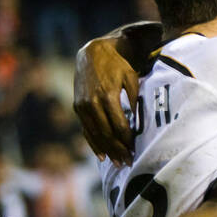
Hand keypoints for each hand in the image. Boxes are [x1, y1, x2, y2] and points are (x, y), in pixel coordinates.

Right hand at [73, 39, 136, 165]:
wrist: (92, 53)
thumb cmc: (117, 66)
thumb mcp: (131, 78)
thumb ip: (135, 100)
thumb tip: (139, 122)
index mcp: (108, 96)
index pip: (119, 126)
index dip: (127, 141)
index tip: (135, 151)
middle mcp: (92, 103)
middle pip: (107, 134)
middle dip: (118, 150)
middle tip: (127, 162)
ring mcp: (82, 106)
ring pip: (95, 134)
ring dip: (106, 150)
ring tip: (117, 162)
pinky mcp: (77, 107)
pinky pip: (86, 130)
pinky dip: (93, 143)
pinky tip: (101, 155)